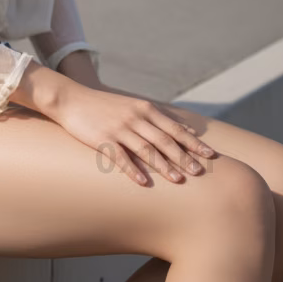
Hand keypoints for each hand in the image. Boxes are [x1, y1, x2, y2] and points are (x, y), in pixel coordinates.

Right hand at [56, 79, 215, 185]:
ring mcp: (119, 128)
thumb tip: (186, 128)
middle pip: (165, 139)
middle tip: (200, 172)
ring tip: (178, 180)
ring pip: (146, 149)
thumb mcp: (134, 106)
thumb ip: (159, 117)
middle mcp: (135, 117)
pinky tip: (143, 182)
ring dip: (163, 165)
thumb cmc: (105, 106)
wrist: (71, 99)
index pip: (175, 128)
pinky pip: (120, 157)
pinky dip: (132, 170)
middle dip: (184, 157)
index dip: (193, 142)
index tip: (210, 155)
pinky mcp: (103, 139)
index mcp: (145, 109)